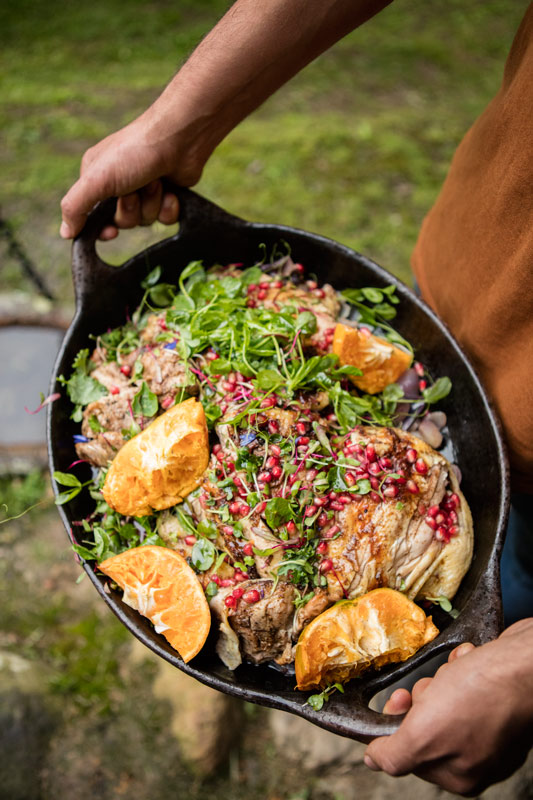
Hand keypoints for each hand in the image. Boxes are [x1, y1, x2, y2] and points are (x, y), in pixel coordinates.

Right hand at [59, 110, 202, 239]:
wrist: (179, 137)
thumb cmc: (134, 153)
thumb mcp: (96, 179)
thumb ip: (75, 206)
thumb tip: (65, 232)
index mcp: (96, 178)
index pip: (92, 216)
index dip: (102, 229)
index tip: (111, 232)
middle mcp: (118, 184)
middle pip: (122, 221)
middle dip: (131, 209)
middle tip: (135, 189)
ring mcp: (145, 189)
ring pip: (145, 220)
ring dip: (151, 204)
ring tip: (156, 181)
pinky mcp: (167, 194)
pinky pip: (165, 218)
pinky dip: (169, 207)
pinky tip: (171, 191)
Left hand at [365, 619, 532, 795]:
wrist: (528, 662)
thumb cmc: (484, 695)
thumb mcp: (425, 733)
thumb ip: (396, 755)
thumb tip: (374, 761)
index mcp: (459, 774)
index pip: (409, 752)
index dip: (398, 721)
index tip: (401, 699)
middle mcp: (476, 755)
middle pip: (425, 721)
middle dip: (427, 695)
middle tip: (438, 686)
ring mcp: (490, 726)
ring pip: (444, 695)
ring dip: (446, 677)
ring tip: (460, 672)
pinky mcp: (499, 698)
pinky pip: (466, 678)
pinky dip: (464, 666)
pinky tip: (472, 662)